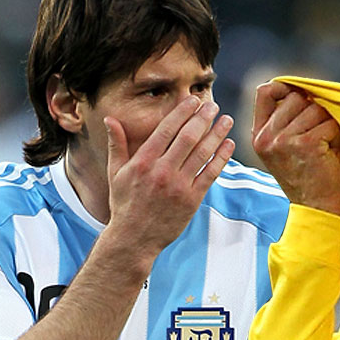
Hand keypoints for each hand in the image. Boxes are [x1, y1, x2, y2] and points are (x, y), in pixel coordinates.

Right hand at [103, 97, 234, 261]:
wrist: (134, 238)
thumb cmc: (124, 204)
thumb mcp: (115, 174)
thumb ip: (117, 145)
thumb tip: (111, 119)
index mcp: (143, 162)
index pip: (166, 130)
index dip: (182, 112)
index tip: (193, 100)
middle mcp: (162, 171)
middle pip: (188, 138)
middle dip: (203, 118)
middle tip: (213, 106)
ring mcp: (179, 186)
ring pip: (202, 153)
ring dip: (217, 134)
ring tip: (226, 120)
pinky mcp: (192, 200)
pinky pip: (210, 174)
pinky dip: (221, 158)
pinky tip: (229, 144)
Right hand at [252, 82, 339, 216]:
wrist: (316, 208)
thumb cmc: (306, 176)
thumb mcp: (282, 148)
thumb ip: (281, 121)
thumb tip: (297, 88)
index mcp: (258, 136)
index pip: (264, 91)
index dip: (285, 87)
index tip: (300, 97)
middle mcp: (267, 138)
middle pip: (295, 97)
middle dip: (312, 109)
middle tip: (317, 133)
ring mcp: (285, 141)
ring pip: (314, 109)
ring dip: (325, 123)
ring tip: (323, 145)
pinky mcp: (307, 145)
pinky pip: (328, 123)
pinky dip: (335, 135)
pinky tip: (329, 152)